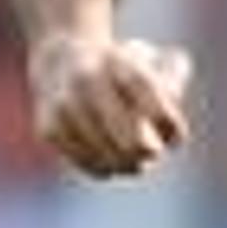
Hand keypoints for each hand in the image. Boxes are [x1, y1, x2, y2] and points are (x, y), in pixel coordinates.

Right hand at [29, 32, 195, 178]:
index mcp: (118, 63)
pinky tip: (110, 159)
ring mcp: (65, 107)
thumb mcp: (150, 59)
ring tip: (135, 160)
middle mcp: (88, 82)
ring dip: (131, 165)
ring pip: (114, 160)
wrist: (59, 61)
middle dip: (149, 152)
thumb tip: (175, 132)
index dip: (170, 125)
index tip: (176, 135)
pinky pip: (92, 166)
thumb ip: (175, 81)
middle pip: (133, 143)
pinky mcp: (49, 129)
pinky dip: (107, 168)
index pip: (155, 105)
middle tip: (152, 152)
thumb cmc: (118, 69)